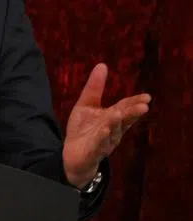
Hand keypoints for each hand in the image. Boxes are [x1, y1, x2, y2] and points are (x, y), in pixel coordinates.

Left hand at [62, 63, 150, 187]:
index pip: (125, 109)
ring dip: (115, 123)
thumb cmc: (84, 129)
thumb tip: (102, 65)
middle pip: (123, 121)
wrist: (73, 156)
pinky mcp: (92, 152)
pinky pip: (98, 144)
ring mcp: (103, 142)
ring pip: (111, 132)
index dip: (134, 103)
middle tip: (143, 106)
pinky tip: (104, 130)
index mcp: (112, 119)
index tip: (146, 97)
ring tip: (119, 112)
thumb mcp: (86, 105)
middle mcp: (112, 131)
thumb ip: (95, 87)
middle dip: (132, 113)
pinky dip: (101, 137)